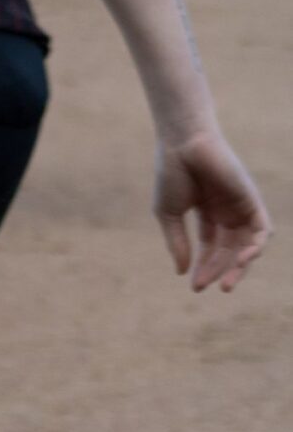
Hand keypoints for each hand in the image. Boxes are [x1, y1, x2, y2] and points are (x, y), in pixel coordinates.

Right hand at [153, 129, 270, 292]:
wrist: (183, 143)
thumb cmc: (171, 173)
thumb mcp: (169, 214)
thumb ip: (177, 242)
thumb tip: (182, 272)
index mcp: (208, 214)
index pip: (212, 248)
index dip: (205, 268)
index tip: (195, 286)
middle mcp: (228, 212)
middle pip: (231, 250)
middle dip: (223, 271)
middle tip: (215, 288)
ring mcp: (241, 207)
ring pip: (249, 245)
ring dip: (241, 266)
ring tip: (227, 282)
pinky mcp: (252, 200)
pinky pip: (263, 230)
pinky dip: (256, 247)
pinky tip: (242, 260)